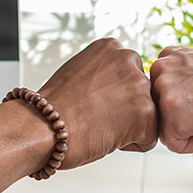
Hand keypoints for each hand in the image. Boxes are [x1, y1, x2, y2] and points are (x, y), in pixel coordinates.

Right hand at [36, 37, 157, 169]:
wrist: (42, 127)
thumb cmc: (52, 108)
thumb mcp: (79, 73)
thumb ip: (103, 75)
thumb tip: (115, 89)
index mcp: (110, 47)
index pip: (128, 73)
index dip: (111, 95)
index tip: (93, 102)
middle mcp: (128, 59)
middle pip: (140, 92)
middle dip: (125, 108)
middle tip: (96, 117)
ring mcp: (139, 85)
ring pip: (148, 114)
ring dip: (129, 126)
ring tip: (100, 128)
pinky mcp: (146, 112)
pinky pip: (150, 138)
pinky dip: (132, 146)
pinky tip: (107, 139)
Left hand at [148, 46, 192, 152]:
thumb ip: (183, 73)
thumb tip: (176, 89)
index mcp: (170, 55)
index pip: (163, 93)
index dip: (187, 103)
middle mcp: (162, 67)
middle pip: (161, 111)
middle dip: (185, 117)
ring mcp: (164, 89)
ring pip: (166, 128)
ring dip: (190, 129)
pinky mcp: (170, 113)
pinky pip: (174, 144)